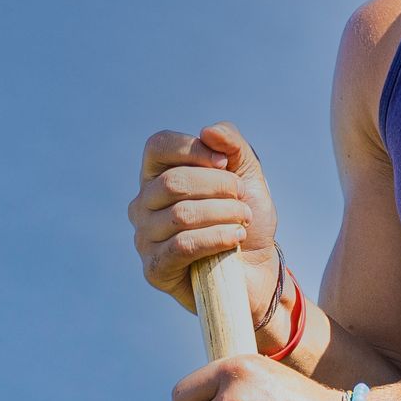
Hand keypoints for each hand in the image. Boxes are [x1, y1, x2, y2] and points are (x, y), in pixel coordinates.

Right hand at [130, 123, 280, 322]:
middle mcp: (142, 205)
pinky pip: (183, 246)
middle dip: (218, 187)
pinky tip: (236, 238)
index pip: (158, 146)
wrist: (258, 270)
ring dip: (223, 213)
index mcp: (156, 176)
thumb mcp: (246, 174)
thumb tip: (208, 131)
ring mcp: (145, 238)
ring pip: (181, 214)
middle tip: (243, 200)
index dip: (194, 149)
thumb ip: (232, 145)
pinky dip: (216, 237)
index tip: (227, 165)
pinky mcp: (155, 269)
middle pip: (173, 182)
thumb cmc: (245, 220)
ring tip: (243, 220)